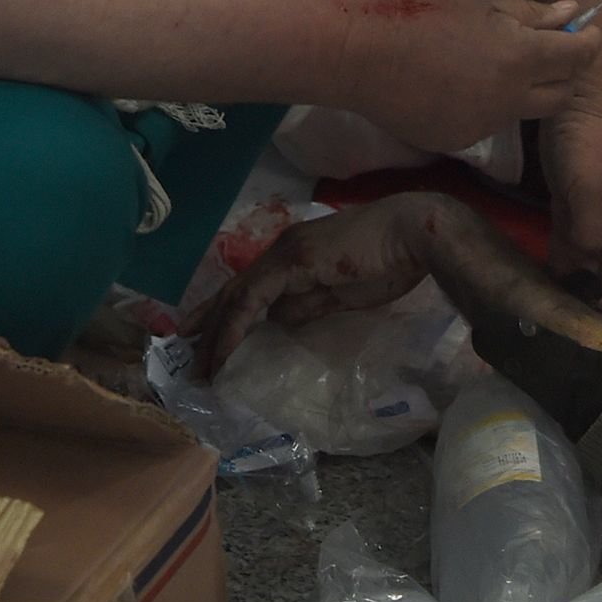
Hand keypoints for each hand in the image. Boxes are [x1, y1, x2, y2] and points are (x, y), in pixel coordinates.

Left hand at [188, 197, 440, 371]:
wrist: (412, 234)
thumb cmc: (390, 261)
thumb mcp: (341, 292)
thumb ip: (309, 303)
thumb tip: (280, 319)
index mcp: (295, 256)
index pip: (249, 287)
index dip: (224, 312)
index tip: (204, 337)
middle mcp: (281, 251)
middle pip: (234, 291)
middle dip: (209, 326)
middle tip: (190, 358)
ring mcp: (283, 255)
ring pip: (237, 297)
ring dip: (216, 334)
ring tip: (201, 367)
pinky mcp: (290, 263)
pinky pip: (251, 300)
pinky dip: (234, 328)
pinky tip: (222, 352)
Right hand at [333, 0, 598, 158]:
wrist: (358, 56)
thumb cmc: (417, 14)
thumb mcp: (477, 1)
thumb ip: (529, 14)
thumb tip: (571, 13)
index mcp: (519, 58)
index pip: (577, 58)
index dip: (587, 44)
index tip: (584, 34)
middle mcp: (509, 100)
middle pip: (561, 96)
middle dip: (563, 74)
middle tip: (546, 50)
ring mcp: (483, 125)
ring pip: (522, 111)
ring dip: (522, 90)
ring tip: (487, 62)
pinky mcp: (458, 141)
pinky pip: (487, 122)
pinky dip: (485, 104)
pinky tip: (456, 83)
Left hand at [540, 94, 601, 306]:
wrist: (577, 101)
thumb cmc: (593, 145)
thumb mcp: (595, 191)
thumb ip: (591, 233)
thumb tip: (582, 263)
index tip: (601, 304)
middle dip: (598, 298)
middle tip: (566, 312)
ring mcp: (592, 220)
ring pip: (590, 266)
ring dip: (574, 285)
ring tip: (547, 300)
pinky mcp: (568, 209)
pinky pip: (568, 247)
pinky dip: (558, 264)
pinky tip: (538, 276)